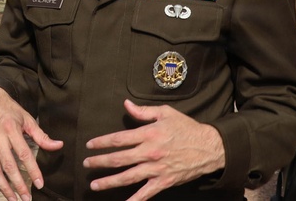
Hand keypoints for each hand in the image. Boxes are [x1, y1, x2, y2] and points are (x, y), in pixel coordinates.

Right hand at [0, 86, 62, 199]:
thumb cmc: (7, 108)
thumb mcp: (26, 118)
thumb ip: (41, 135)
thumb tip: (58, 145)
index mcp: (11, 129)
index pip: (24, 154)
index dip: (33, 170)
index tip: (40, 183)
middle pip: (8, 166)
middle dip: (18, 184)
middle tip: (27, 198)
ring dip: (3, 187)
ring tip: (13, 199)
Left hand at [83, 100, 224, 200]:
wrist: (209, 147)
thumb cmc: (186, 128)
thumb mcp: (165, 113)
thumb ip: (143, 111)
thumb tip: (125, 104)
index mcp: (148, 134)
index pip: (118, 139)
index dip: (102, 142)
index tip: (90, 145)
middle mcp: (149, 152)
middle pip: (119, 159)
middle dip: (100, 162)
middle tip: (86, 164)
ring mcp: (156, 169)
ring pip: (128, 177)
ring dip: (109, 181)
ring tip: (95, 185)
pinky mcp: (164, 181)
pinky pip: (146, 193)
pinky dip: (135, 200)